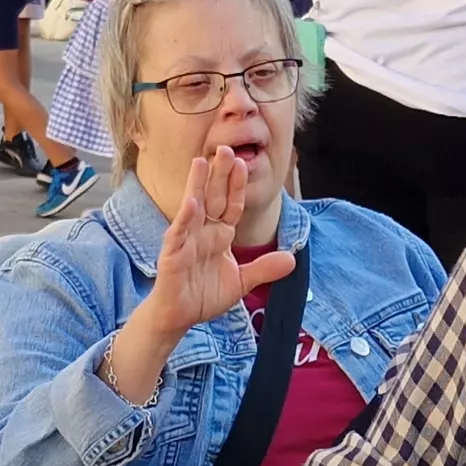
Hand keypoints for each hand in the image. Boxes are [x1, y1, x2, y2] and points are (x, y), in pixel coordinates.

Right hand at [132, 150, 297, 342]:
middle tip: (226, 148)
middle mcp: (202, 233)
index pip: (230, 205)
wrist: (178, 317)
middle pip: (212, 198)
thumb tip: (293, 259)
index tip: (244, 164)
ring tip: (201, 161)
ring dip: (197, 185)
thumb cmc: (203, 295)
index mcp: (218, 235)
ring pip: (192, 208)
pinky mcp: (172, 256)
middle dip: (219, 175)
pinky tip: (190, 202)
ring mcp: (185, 242)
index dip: (237, 186)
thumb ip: (264, 269)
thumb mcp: (240, 282)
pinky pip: (178, 234)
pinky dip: (183, 219)